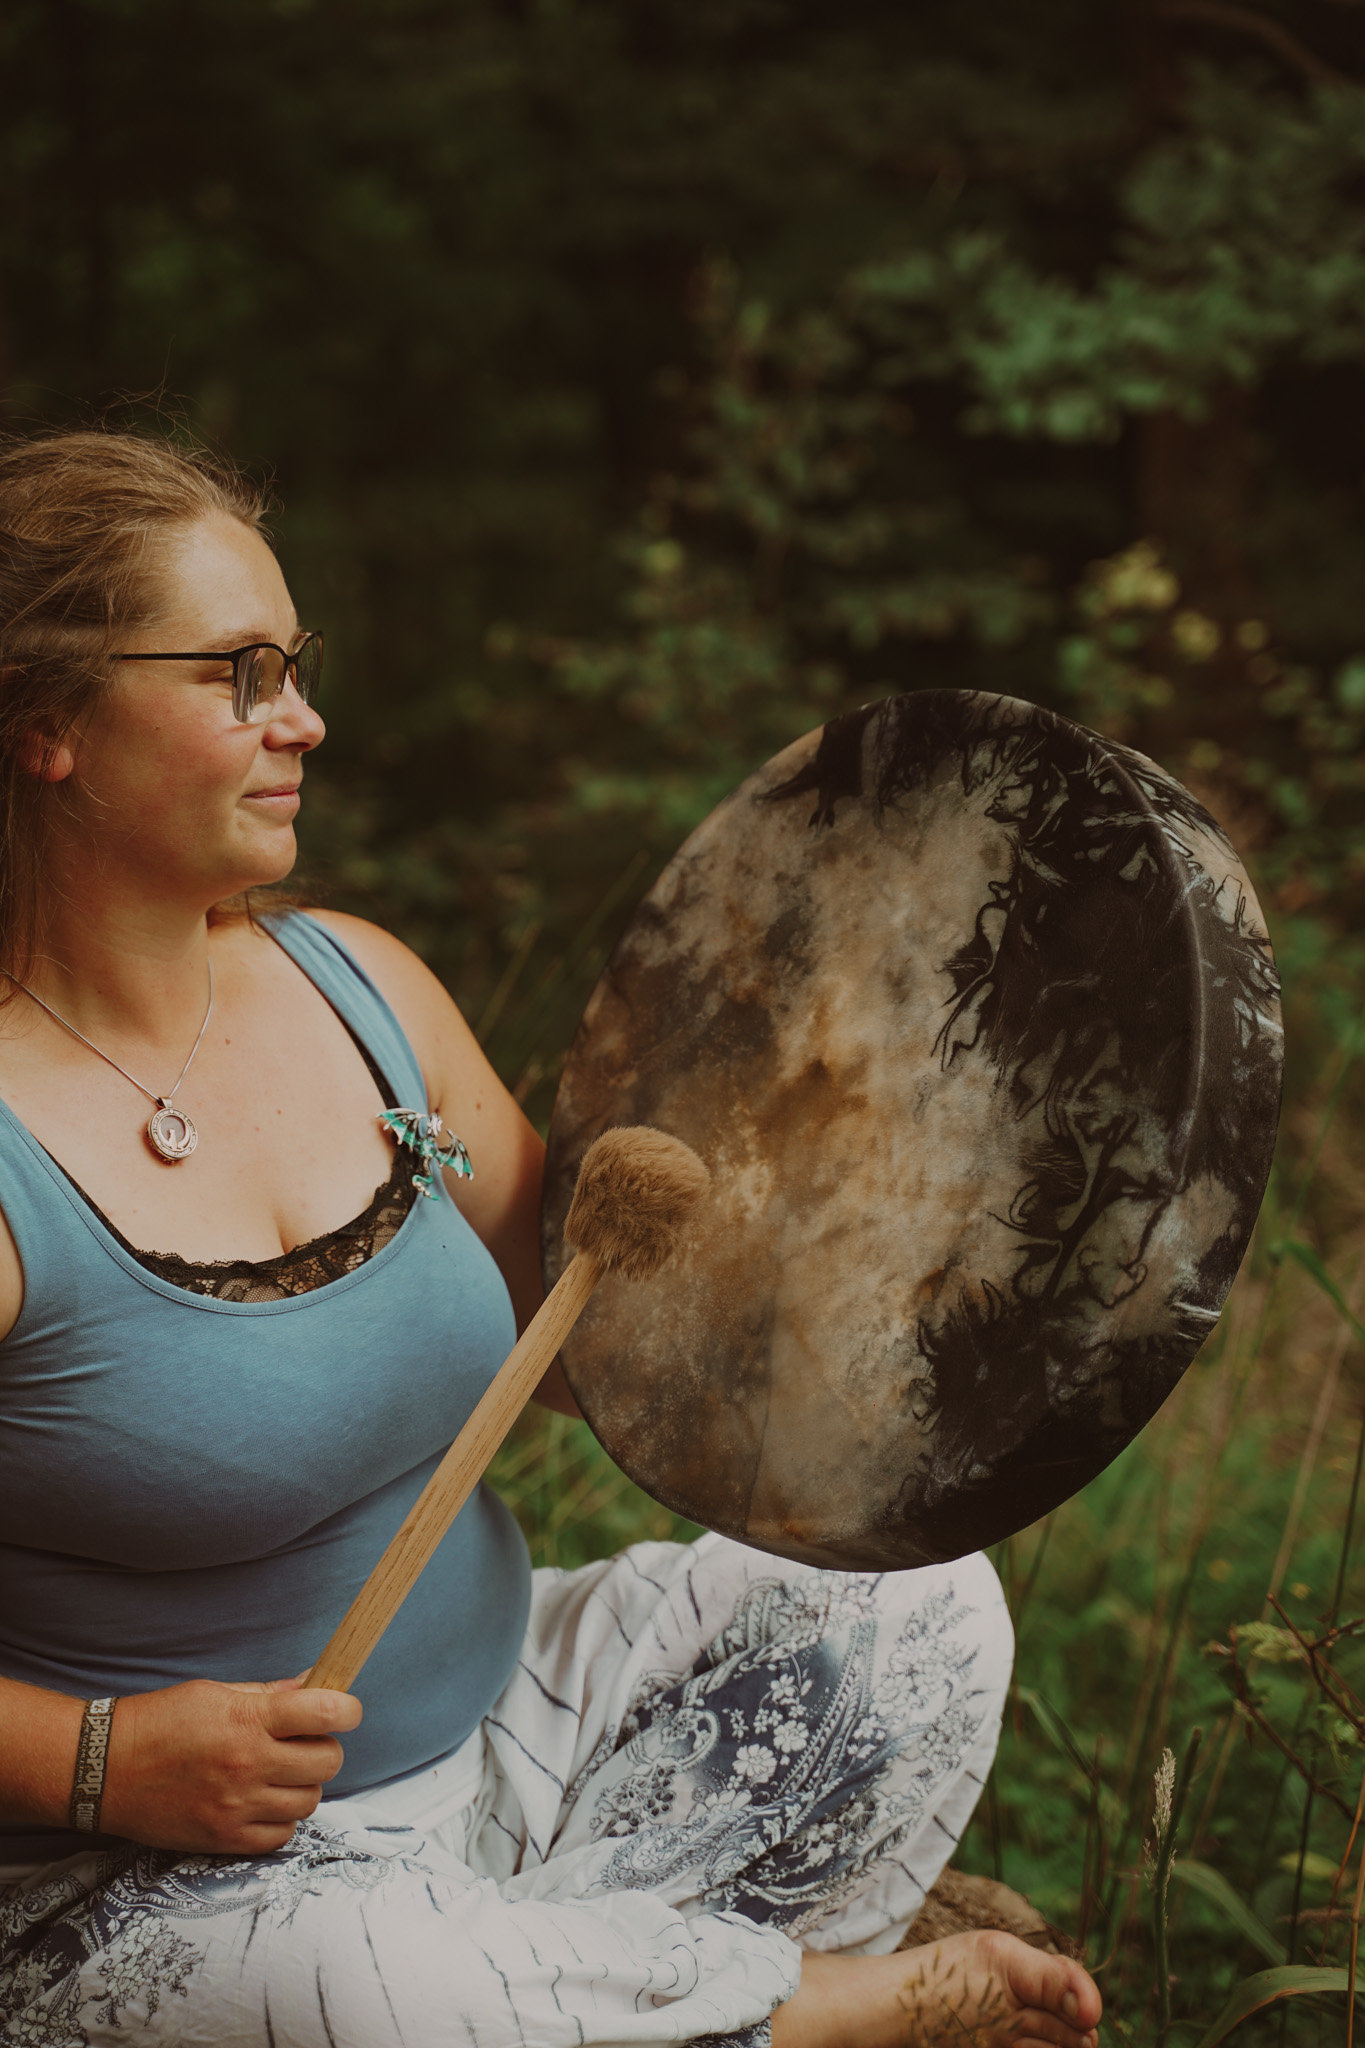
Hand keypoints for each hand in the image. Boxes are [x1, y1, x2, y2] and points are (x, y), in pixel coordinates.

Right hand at [98, 1675, 361, 1853]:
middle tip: (304, 1743)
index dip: (347, 1709)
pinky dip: (282, 1820)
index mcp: (248, 1720)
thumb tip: (315, 1685)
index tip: (345, 1709)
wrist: (104, 1770)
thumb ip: (268, 1694)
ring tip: (280, 1773)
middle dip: (325, 1748)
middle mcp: (248, 1765)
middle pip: (328, 1761)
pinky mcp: (224, 1840)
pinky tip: (264, 1802)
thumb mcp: (214, 1693)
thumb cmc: (158, 1722)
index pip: (326, 1713)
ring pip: (310, 1800)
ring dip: (304, 1785)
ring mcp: (237, 1807)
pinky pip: (281, 1836)